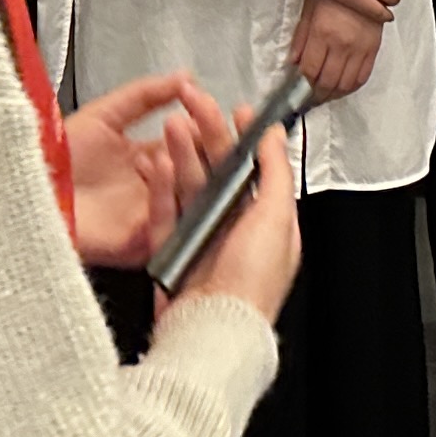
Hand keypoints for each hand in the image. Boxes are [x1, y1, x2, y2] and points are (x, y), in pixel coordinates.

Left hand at [62, 72, 233, 270]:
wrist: (28, 188)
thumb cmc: (60, 155)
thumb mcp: (105, 115)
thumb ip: (146, 95)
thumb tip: (187, 76)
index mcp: (155, 161)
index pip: (196, 145)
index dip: (206, 125)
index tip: (209, 102)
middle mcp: (161, 192)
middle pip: (202, 172)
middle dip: (206, 142)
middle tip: (205, 116)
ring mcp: (154, 220)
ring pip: (191, 196)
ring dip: (188, 162)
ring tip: (179, 129)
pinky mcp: (142, 244)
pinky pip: (165, 221)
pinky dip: (163, 191)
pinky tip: (156, 162)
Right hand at [174, 123, 303, 322]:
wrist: (211, 332)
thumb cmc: (249, 286)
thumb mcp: (277, 220)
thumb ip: (275, 172)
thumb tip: (275, 134)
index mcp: (267, 224)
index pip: (256, 170)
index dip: (244, 138)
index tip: (235, 110)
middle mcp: (236, 230)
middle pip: (219, 172)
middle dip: (206, 135)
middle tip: (193, 103)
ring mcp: (204, 241)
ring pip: (190, 187)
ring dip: (182, 154)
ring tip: (170, 125)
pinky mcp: (174, 253)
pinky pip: (165, 213)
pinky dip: (161, 188)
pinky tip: (158, 165)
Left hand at [288, 0, 381, 101]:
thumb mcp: (309, 11)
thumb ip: (301, 40)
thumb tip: (293, 63)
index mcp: (323, 33)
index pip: (310, 72)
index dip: (301, 87)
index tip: (296, 92)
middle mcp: (342, 44)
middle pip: (327, 82)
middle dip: (315, 96)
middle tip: (307, 100)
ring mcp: (360, 48)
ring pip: (345, 85)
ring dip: (332, 95)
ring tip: (323, 96)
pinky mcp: (373, 49)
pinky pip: (363, 77)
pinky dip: (350, 88)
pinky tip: (342, 88)